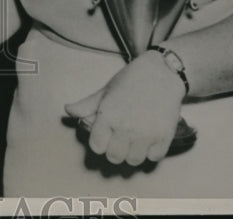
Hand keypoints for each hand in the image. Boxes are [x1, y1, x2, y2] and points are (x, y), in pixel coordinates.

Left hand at [64, 50, 185, 165]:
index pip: (97, 147)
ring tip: (134, 139)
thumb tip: (67, 110)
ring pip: (134, 161)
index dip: (99, 141)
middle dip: (114, 149)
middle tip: (119, 138)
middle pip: (114, 157)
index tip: (105, 134)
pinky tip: (148, 138)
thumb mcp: (106, 90)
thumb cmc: (131, 79)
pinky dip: (150, 152)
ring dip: (132, 153)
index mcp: (108, 116)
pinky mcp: (164, 137)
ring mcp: (147, 134)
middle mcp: (126, 128)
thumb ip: (86, 105)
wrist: (162, 72)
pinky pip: (153, 158)